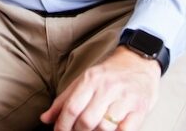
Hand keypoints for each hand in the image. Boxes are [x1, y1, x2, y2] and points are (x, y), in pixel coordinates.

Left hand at [40, 46, 160, 129]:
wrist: (139, 61)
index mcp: (90, 79)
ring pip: (105, 127)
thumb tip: (45, 118)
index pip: (71, 107)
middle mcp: (106, 88)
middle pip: (87, 120)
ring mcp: (124, 99)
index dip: (62, 125)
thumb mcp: (84, 79)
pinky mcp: (140, 109)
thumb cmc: (109, 73)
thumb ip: (64, 100)